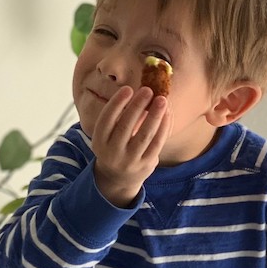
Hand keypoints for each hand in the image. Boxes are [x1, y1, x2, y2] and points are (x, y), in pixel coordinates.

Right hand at [91, 85, 168, 206]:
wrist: (118, 179)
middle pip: (126, 126)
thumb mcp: (107, 136)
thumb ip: (117, 118)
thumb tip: (139, 93)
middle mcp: (112, 153)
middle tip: (148, 90)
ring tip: (162, 100)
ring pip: (144, 135)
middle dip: (137, 106)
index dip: (117, 103)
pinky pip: (157, 143)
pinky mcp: (146, 165)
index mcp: (99, 142)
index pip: (106, 120)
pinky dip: (163, 127)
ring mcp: (130, 160)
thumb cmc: (114, 147)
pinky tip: (167, 114)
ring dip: (154, 115)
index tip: (128, 88)